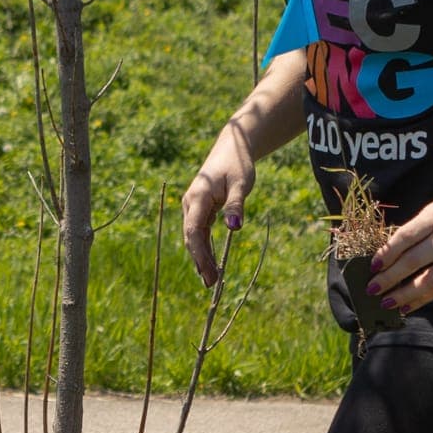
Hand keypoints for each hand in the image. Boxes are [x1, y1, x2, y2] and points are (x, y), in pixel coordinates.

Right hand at [181, 129, 255, 287]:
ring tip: (210, 279)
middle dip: (199, 261)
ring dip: (200, 257)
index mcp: (198, 197)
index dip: (199, 254)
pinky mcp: (200, 209)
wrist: (231, 148)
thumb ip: (236, 205)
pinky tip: (209, 263)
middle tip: (211, 284)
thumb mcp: (241, 183)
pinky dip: (203, 248)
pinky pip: (199, 232)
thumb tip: (234, 228)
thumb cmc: (238, 163)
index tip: (207, 272)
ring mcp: (193, 206)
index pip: (193, 230)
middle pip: (191, 237)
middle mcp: (191, 203)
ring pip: (193, 237)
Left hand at [366, 190, 432, 316]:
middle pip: (414, 262)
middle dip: (390, 278)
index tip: (373, 266)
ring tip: (387, 303)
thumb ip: (415, 232)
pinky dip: (423, 300)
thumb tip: (387, 256)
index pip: (405, 238)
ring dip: (405, 295)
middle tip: (372, 289)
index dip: (387, 253)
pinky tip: (407, 306)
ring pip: (429, 281)